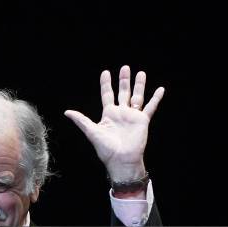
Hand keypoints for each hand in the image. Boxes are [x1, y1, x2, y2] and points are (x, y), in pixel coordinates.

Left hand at [64, 65, 163, 181]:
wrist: (121, 159)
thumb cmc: (105, 148)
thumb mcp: (91, 131)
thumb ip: (81, 120)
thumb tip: (66, 112)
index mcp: (109, 114)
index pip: (107, 95)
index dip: (106, 84)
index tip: (106, 72)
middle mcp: (121, 113)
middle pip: (123, 92)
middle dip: (124, 80)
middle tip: (125, 67)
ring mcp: (132, 116)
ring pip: (137, 96)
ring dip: (139, 85)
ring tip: (141, 73)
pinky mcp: (143, 120)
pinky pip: (150, 107)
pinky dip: (156, 98)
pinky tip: (160, 89)